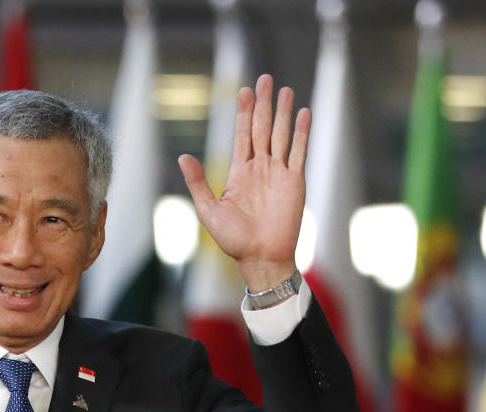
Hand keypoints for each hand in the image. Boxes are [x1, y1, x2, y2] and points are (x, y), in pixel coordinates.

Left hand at [178, 74, 310, 291]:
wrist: (260, 257)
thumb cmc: (233, 240)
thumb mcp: (209, 209)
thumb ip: (198, 182)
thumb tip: (182, 157)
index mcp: (240, 173)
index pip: (241, 135)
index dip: (243, 112)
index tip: (244, 91)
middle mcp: (260, 168)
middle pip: (262, 128)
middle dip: (263, 104)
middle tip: (265, 79)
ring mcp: (278, 173)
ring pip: (281, 135)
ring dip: (283, 112)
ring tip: (284, 89)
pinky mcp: (295, 181)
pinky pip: (299, 151)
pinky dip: (301, 132)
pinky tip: (302, 113)